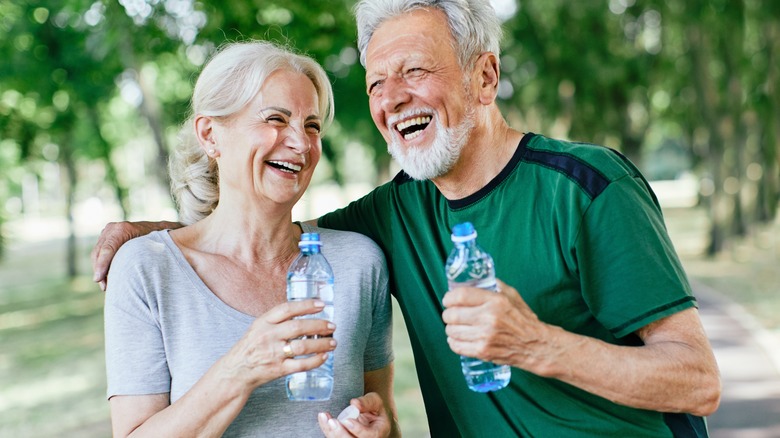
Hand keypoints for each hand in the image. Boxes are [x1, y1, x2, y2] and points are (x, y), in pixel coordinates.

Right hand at [91, 220, 179, 289]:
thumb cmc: (161, 240)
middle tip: (105, 287)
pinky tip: (107, 278)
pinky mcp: (106, 237)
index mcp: (124, 229)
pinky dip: (101, 265)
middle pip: (99, 252)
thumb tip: (161, 262)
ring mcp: (107, 232)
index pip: (107, 248)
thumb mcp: (158, 245)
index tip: (99, 279)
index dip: (102, 265)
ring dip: (99, 269)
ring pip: (96, 254)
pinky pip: (99, 253)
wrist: (161, 231)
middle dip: (99, 270)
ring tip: (106, 286)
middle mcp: (113, 228)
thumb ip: (155, 251)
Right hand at [221, 299, 336, 388]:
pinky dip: (315, 361)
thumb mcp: (258, 327)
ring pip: (303, 347)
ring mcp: (273, 353)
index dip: (306, 305)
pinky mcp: (278, 369)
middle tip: (332, 326)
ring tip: (333, 342)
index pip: (287, 309)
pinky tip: (324, 356)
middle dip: (319, 325)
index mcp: (263, 322)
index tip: (321, 305)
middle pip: (298, 327)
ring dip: (322, 344)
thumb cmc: (250, 347)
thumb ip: (277, 320)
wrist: (236, 371)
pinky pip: (301, 365)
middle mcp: (268, 336)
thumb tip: (304, 311)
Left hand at [317, 393, 391, 437]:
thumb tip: (355, 403)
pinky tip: (323, 419)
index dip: (358, 430)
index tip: (347, 420)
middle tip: (332, 422)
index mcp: (379, 432)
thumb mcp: (375, 402)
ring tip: (325, 418)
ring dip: (331, 432)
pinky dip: (327, 429)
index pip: (370, 436)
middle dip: (341, 434)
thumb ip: (367, 402)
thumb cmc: (373, 409)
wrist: (368, 416)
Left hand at [442, 279, 550, 369]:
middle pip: (452, 314)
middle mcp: (488, 318)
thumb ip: (494, 285)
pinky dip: (453, 342)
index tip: (448, 300)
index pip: (460, 296)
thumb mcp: (512, 295)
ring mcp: (485, 336)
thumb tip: (475, 280)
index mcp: (495, 301)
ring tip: (456, 327)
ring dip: (450, 328)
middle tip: (451, 314)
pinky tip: (459, 338)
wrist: (536, 345)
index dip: (449, 298)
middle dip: (448, 314)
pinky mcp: (482, 352)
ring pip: (451, 331)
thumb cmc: (523, 319)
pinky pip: (456, 346)